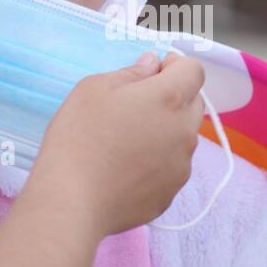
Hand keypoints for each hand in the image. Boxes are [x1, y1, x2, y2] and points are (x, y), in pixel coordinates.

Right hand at [25, 53, 206, 237]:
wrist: (72, 201)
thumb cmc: (78, 137)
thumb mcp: (94, 88)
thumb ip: (131, 72)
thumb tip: (152, 65)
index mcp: (170, 98)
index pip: (194, 70)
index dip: (174, 65)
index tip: (152, 72)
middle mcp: (185, 131)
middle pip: (194, 103)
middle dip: (173, 96)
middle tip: (136, 105)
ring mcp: (182, 166)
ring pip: (184, 137)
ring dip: (166, 130)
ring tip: (127, 140)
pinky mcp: (171, 192)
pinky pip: (172, 167)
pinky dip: (158, 161)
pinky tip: (126, 167)